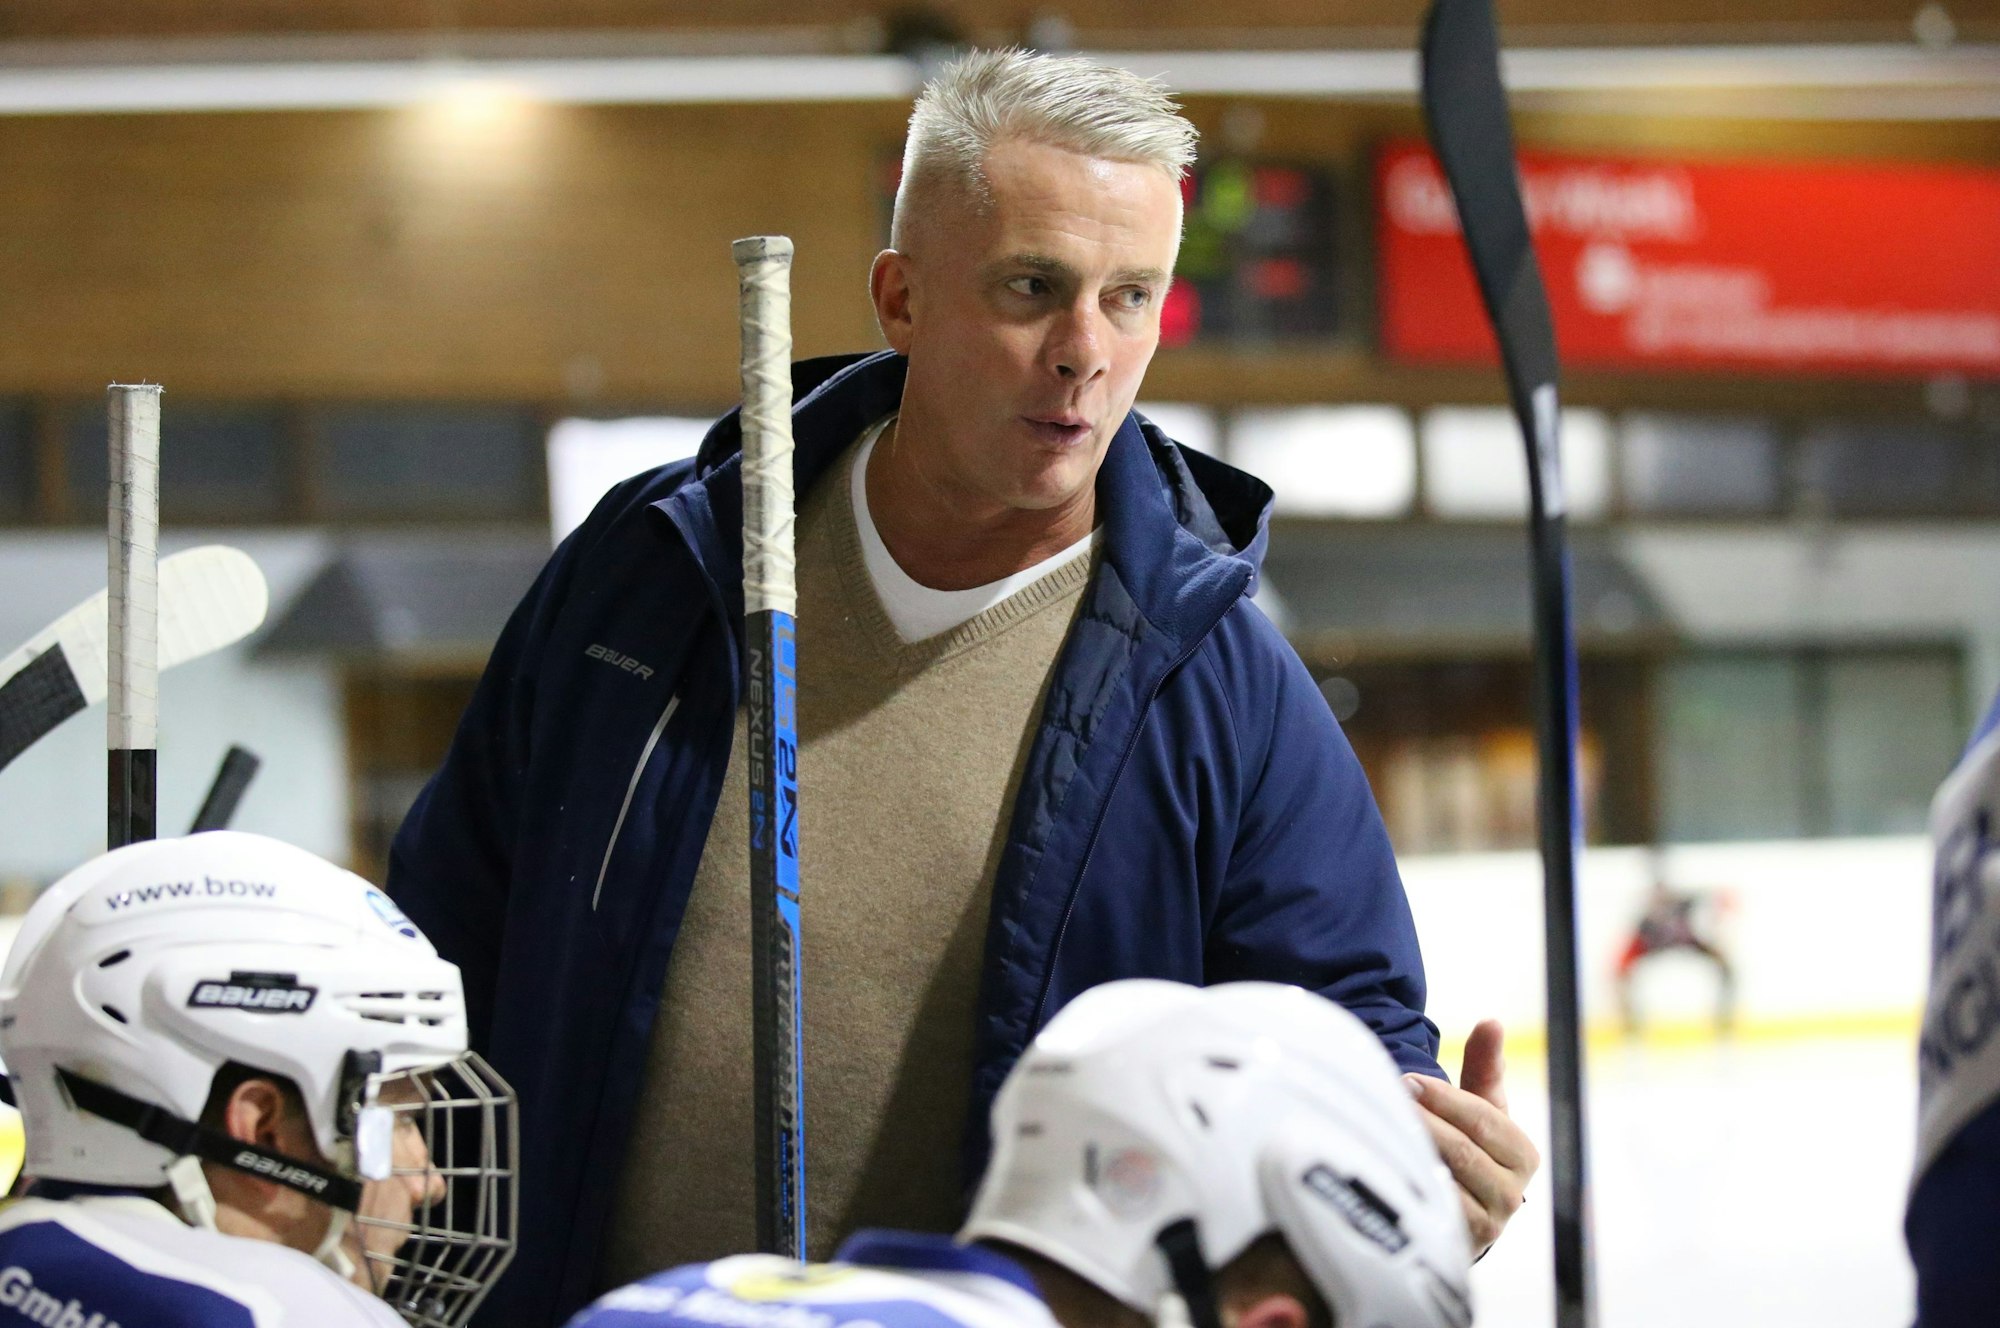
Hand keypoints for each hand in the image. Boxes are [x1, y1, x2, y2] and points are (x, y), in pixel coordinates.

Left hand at [1405, 1019, 1538, 1257]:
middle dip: (1421, 1122)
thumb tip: (1491, 1021)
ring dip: (1410, 1152)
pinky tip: (1384, 1169)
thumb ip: (1484, 1066)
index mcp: (1523, 1153)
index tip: (1406, 1081)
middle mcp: (1512, 1192)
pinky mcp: (1462, 1245)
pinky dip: (1409, 1188)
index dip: (1443, 1097)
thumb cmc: (1470, 1146)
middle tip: (1386, 1101)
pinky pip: (1433, 1212)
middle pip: (1461, 1149)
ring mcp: (1489, 1223)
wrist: (1464, 1211)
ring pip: (1445, 1180)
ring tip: (1379, 1129)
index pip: (1482, 1118)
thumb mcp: (1482, 1107)